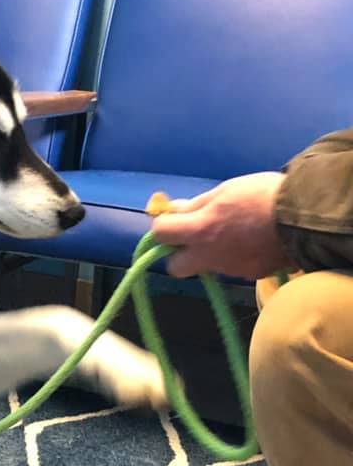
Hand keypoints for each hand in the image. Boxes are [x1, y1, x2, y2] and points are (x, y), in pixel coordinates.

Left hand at [151, 172, 291, 278]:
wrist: (306, 216)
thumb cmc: (262, 196)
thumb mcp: (225, 191)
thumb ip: (195, 205)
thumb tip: (173, 210)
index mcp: (200, 230)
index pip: (160, 234)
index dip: (163, 227)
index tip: (173, 220)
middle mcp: (210, 255)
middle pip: (176, 268)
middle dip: (179, 255)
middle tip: (195, 238)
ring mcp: (230, 268)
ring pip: (207, 266)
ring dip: (211, 253)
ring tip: (236, 232)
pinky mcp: (251, 274)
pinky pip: (233, 267)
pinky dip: (237, 256)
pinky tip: (253, 241)